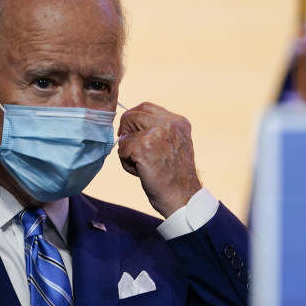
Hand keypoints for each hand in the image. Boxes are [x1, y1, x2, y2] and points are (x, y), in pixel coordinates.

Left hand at [117, 102, 202, 217]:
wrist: (183, 198)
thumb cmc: (176, 177)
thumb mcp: (175, 145)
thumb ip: (159, 131)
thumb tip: (130, 126)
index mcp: (178, 122)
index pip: (146, 107)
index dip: (134, 119)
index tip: (132, 134)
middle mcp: (169, 123)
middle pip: (132, 115)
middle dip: (126, 132)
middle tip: (130, 150)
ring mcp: (156, 134)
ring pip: (126, 133)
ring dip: (127, 150)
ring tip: (140, 164)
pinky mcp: (144, 147)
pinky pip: (122, 149)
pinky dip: (126, 163)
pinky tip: (140, 172)